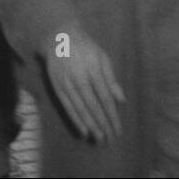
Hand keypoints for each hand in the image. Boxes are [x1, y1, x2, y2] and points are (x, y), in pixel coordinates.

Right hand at [44, 29, 124, 143]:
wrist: (60, 39)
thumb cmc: (86, 48)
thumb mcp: (103, 57)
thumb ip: (111, 79)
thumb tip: (121, 100)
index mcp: (94, 71)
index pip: (105, 99)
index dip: (112, 116)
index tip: (118, 129)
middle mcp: (80, 80)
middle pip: (93, 107)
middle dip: (102, 125)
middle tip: (109, 140)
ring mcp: (67, 85)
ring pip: (80, 110)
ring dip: (90, 126)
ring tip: (99, 139)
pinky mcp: (58, 89)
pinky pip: (68, 108)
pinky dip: (76, 120)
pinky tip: (83, 131)